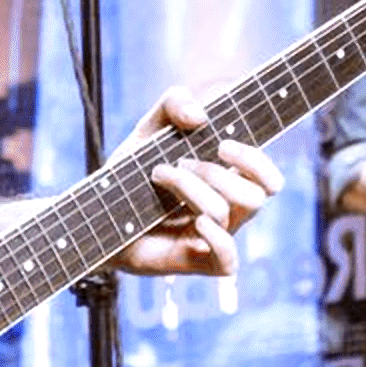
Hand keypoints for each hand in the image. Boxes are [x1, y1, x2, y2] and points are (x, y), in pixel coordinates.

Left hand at [111, 86, 284, 275]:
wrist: (97, 213)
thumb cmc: (131, 174)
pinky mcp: (195, 263)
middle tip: (179, 163)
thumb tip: (199, 115)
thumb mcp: (149, 129)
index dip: (256, 162)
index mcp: (227, 182)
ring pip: (225, 214)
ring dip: (191, 188)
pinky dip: (217, 239)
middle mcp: (226, 212)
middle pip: (254, 196)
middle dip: (215, 174)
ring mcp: (212, 239)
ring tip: (159, 176)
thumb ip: (174, 104)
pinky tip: (195, 221)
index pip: (269, 179)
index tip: (223, 145)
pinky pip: (228, 261)